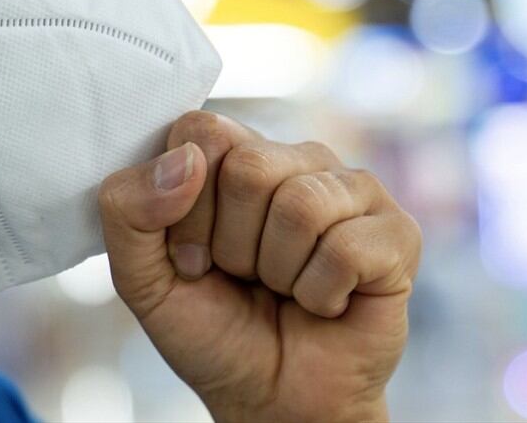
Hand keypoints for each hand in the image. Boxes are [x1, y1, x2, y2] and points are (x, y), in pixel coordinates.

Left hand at [99, 111, 421, 421]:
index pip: (202, 131)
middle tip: (247, 277)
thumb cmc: (216, 332)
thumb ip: (128, 212)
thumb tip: (188, 160)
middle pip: (250, 167)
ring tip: (287, 289)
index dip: (187, 207)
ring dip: (279, 273)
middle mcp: (299, 160)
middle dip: (234, 246)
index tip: (193, 256)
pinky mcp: (397, 232)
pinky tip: (328, 303)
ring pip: (301, 206)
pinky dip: (322, 296)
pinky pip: (346, 247)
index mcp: (239, 156)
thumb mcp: (145, 280)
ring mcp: (354, 191)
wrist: (274, 399)